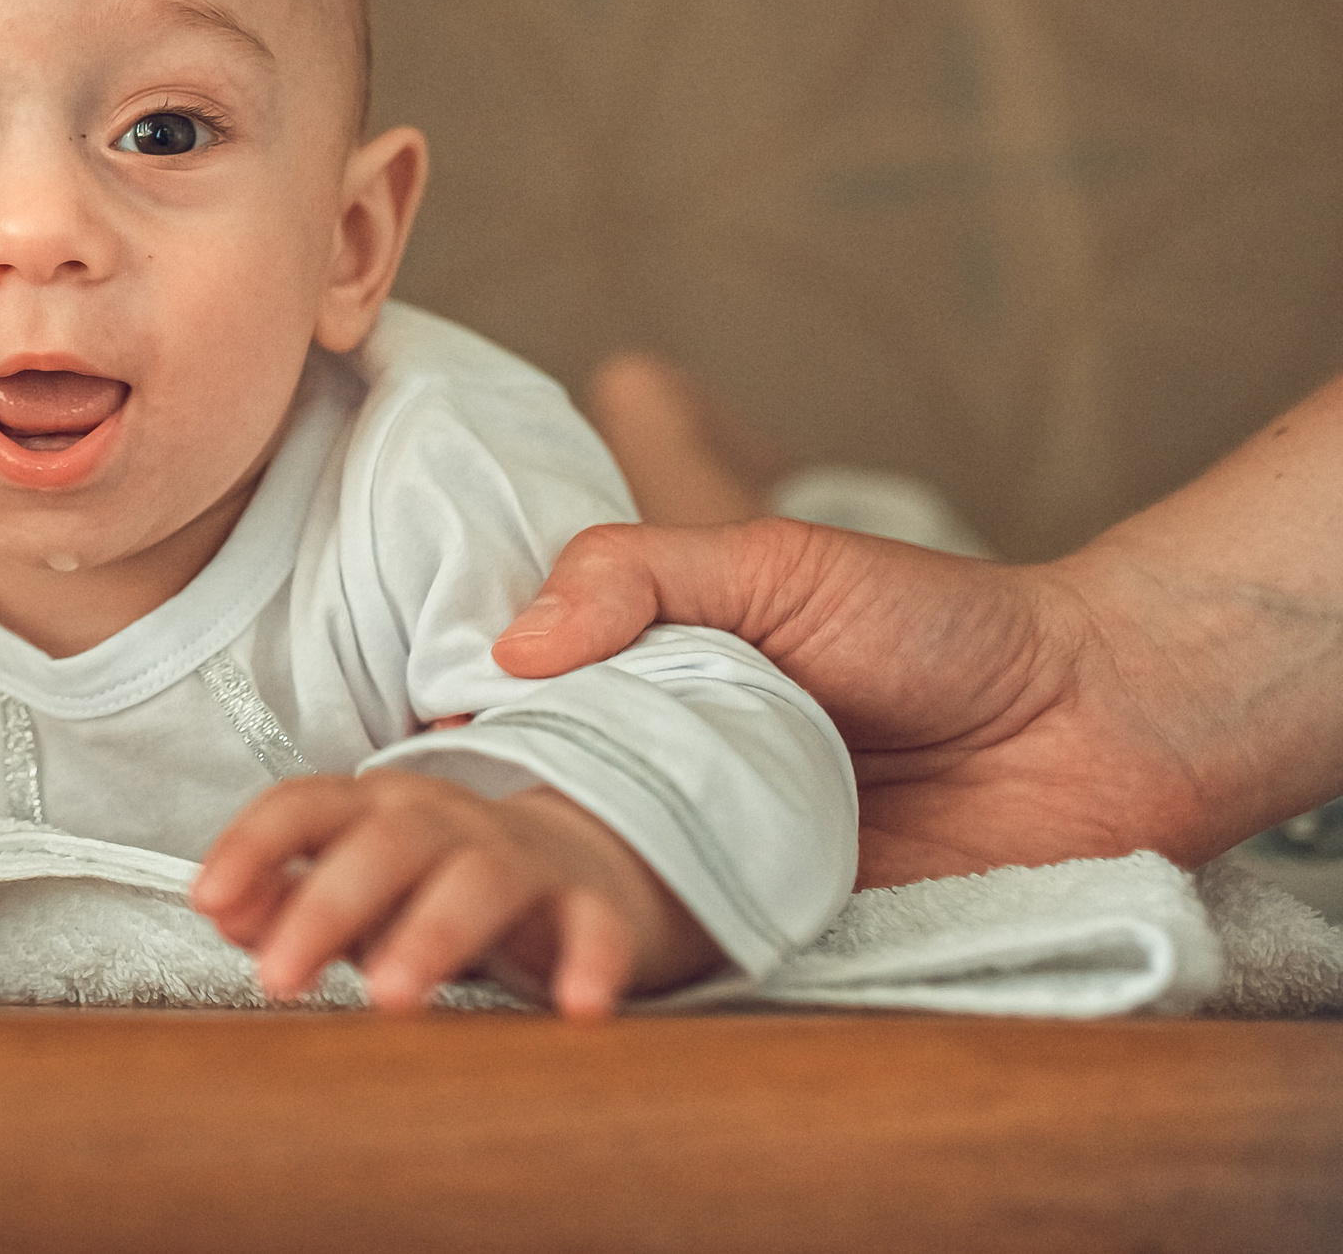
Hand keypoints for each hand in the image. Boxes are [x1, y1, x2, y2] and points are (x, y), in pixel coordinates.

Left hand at [190, 772, 720, 1017]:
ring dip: (432, 933)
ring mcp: (520, 856)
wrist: (574, 868)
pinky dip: (588, 961)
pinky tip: (575, 1010)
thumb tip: (221, 909)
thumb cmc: (430, 886)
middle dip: (326, 906)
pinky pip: (594, 924)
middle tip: (278, 978)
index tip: (207, 900)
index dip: (253, 845)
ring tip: (389, 998)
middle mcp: (445, 820)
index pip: (305, 803)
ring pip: (478, 879)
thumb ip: (281, 899)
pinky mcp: (590, 901)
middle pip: (385, 844)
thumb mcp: (352, 889)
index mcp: (374, 808)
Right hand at [486, 519, 1218, 884]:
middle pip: (544, 803)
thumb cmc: (936, 623)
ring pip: (596, 883)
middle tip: (431, 835)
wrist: (1091, 722)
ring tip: (485, 890)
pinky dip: (632, 951)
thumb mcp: (772, 562)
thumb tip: (509, 650)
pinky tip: (580, 943)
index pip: (528, 708)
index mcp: (653, 678)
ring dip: (544, 888)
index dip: (467, 725)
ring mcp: (717, 856)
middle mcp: (671, 770)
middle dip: (484, 819)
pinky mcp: (771, 935)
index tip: (422, 743)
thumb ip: (636, 575)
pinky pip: (681, 950)